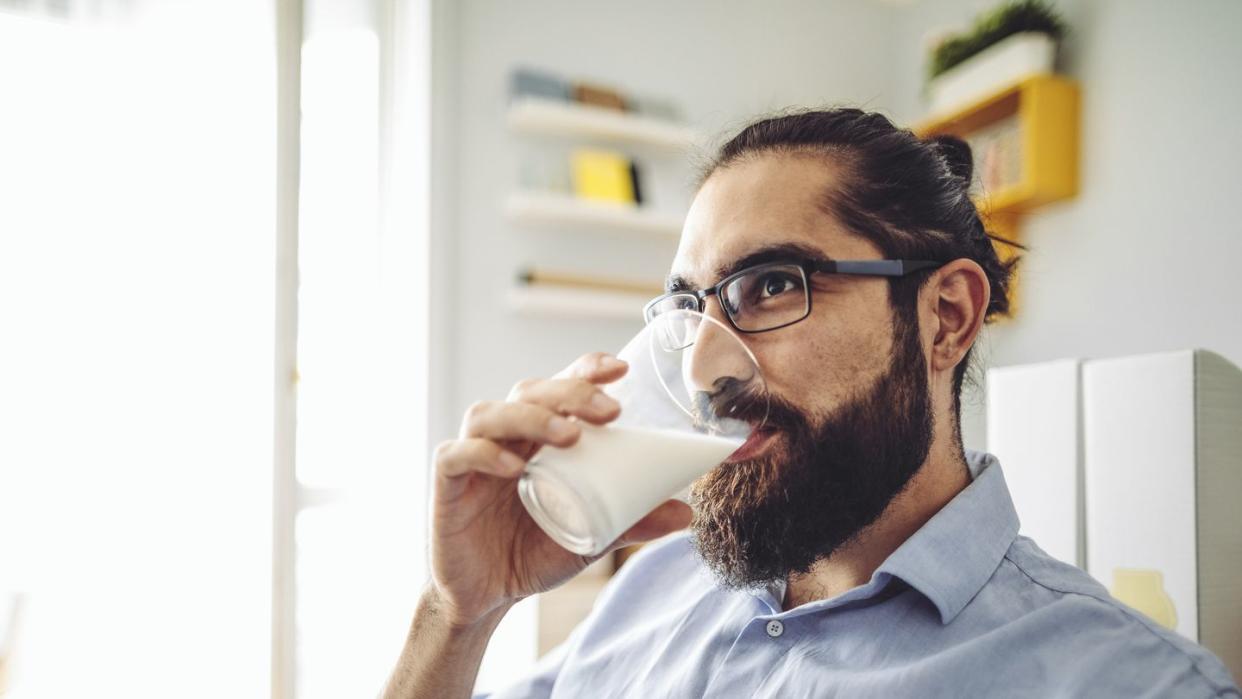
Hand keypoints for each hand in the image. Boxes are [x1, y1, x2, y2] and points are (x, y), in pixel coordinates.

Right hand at [427, 352, 692, 627]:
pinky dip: (485, 453)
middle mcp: (506, 436)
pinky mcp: (446, 481)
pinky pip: (457, 453)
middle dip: (570, 392)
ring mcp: (473, 455)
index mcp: (539, 437)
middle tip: (610, 412)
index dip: (585, 371)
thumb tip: (686, 514)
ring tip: (570, 435)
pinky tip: (515, 466)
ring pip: (490, 413)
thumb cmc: (533, 552)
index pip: (559, 387)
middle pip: (529, 390)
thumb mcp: (591, 536)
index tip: (620, 370)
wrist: (487, 597)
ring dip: (532, 416)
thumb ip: (631, 521)